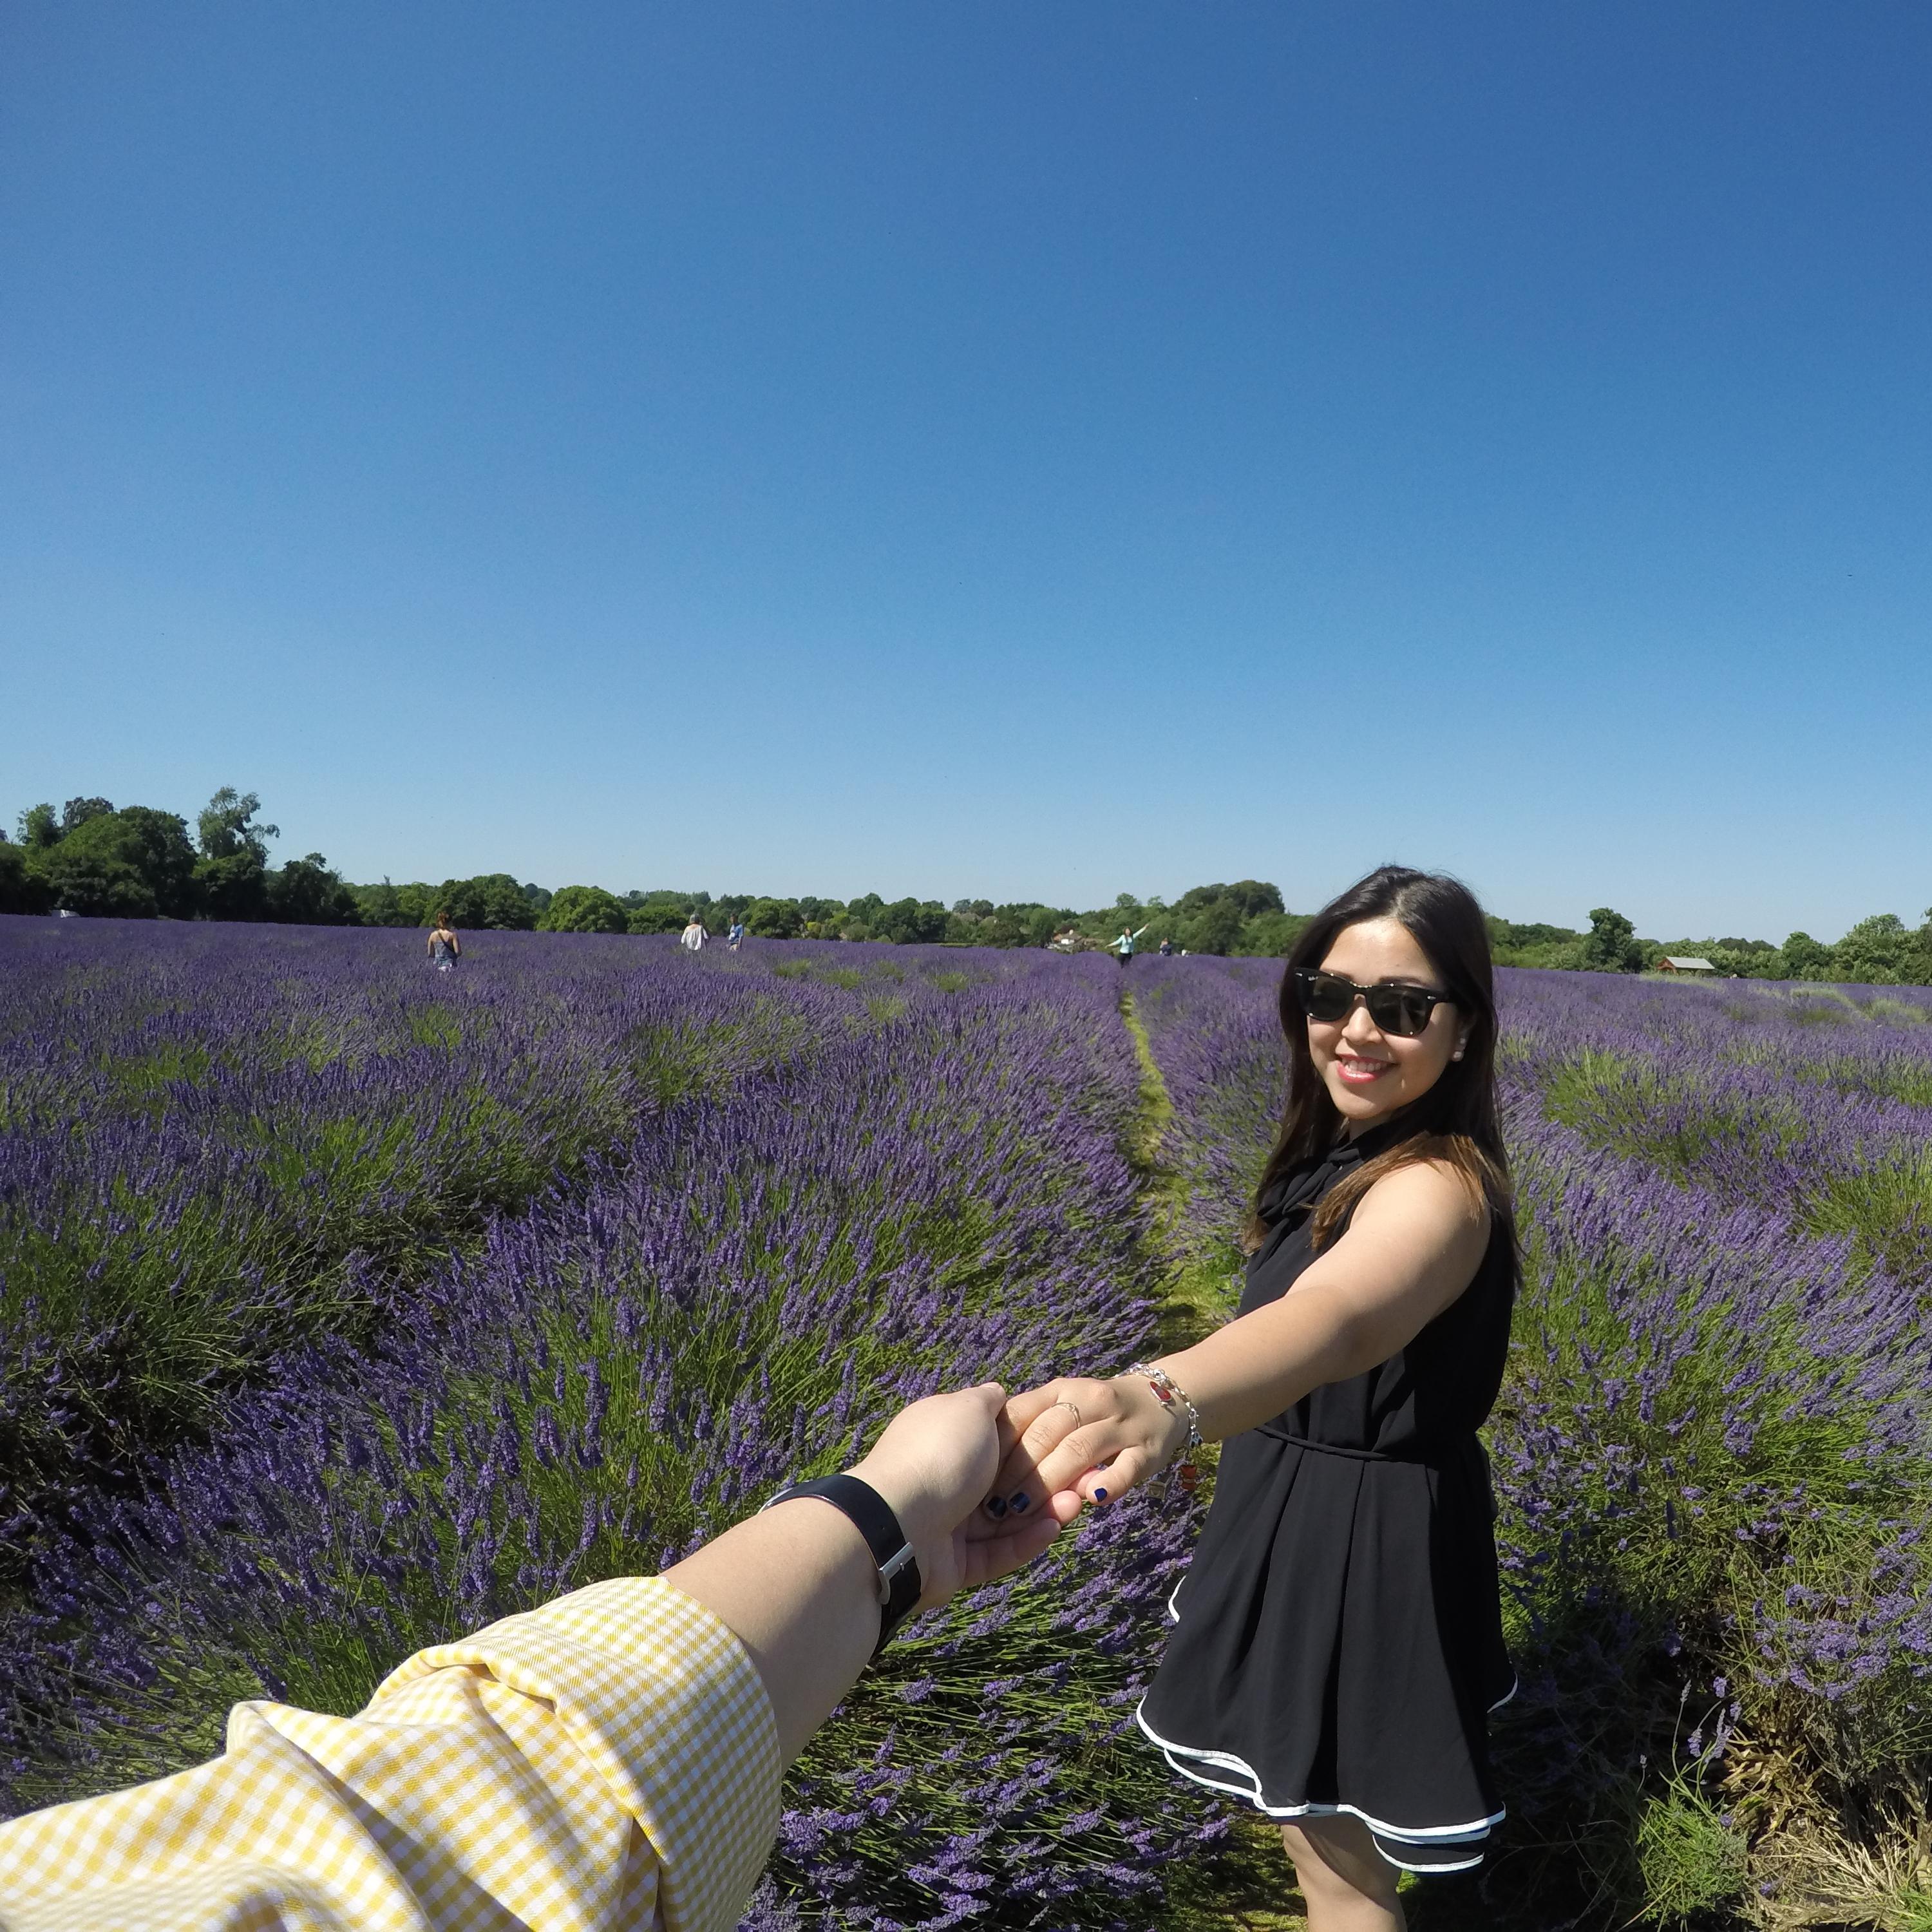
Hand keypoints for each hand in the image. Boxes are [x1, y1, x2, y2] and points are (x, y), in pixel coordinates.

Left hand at [848, 1384, 1080, 1608]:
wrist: (898, 1522)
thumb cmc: (939, 1455)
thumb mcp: (968, 1409)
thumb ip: (988, 1401)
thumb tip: (1000, 1393)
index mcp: (944, 1439)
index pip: (995, 1438)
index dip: (1032, 1439)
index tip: (1065, 1439)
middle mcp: (946, 1479)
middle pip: (1005, 1482)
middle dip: (1044, 1481)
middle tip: (1080, 1479)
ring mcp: (949, 1524)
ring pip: (1006, 1520)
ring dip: (1042, 1511)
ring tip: (1074, 1504)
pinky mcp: (956, 1564)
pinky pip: (997, 1552)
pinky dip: (1025, 1541)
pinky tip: (1052, 1528)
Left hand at [980, 1374, 1184, 1523]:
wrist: (1164, 1397)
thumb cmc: (1090, 1411)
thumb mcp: (1059, 1405)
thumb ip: (1024, 1420)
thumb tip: (984, 1443)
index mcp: (1057, 1391)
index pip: (1020, 1413)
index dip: (996, 1445)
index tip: (976, 1473)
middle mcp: (1086, 1402)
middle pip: (1046, 1434)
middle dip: (1019, 1471)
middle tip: (998, 1506)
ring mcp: (1120, 1427)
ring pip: (1079, 1451)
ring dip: (1051, 1483)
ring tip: (1029, 1510)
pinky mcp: (1147, 1453)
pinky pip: (1126, 1470)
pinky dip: (1109, 1483)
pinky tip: (1093, 1498)